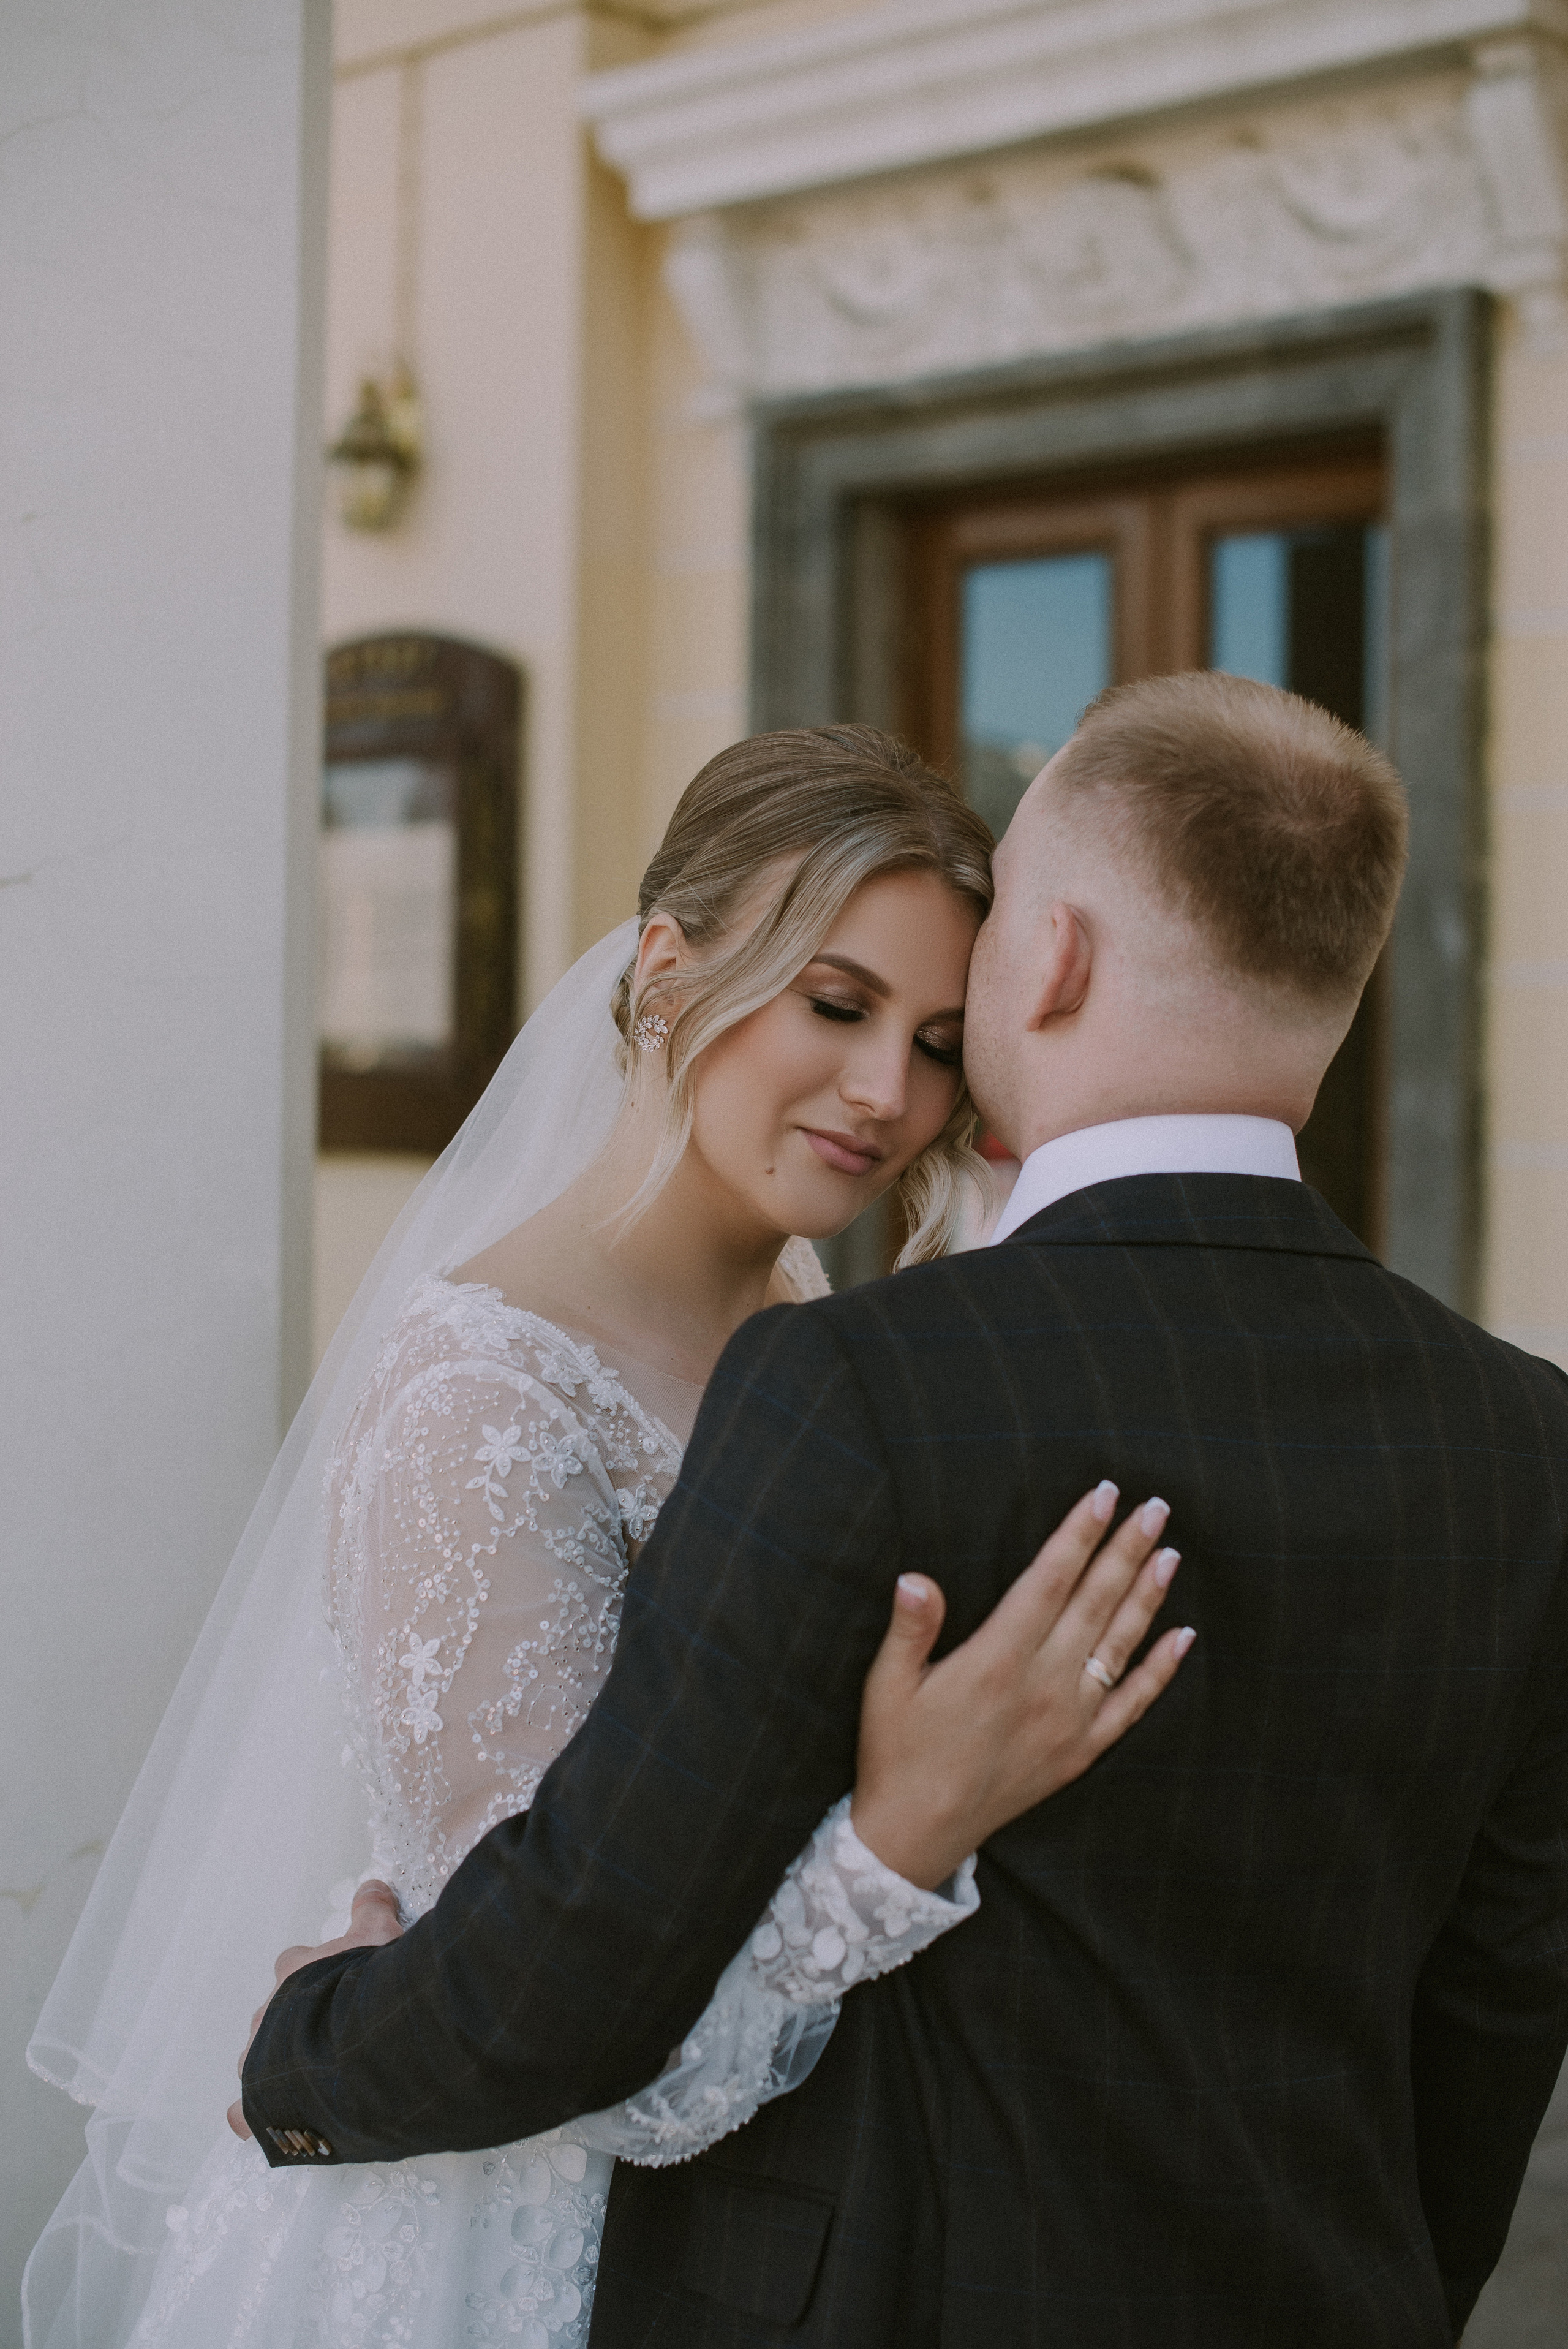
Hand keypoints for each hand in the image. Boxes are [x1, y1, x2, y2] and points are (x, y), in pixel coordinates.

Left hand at [226, 1879, 403, 2139]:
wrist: (356, 2043)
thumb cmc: (367, 1985)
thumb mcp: (379, 1935)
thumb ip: (373, 1909)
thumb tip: (372, 1885)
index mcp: (294, 1973)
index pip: (294, 1963)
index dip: (317, 1972)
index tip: (339, 1981)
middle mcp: (269, 2012)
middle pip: (275, 2012)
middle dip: (298, 2021)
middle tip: (334, 2031)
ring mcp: (259, 2057)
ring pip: (258, 2057)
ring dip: (278, 2063)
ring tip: (312, 2075)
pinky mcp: (258, 2101)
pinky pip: (245, 2112)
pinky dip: (252, 2116)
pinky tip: (263, 2122)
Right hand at [850, 1483, 1192, 1888]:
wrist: (918, 1834)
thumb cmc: (896, 1751)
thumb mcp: (887, 1685)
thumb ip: (910, 1628)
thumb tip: (916, 1577)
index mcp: (996, 1660)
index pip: (1050, 1580)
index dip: (1079, 1534)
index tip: (1104, 1494)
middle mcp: (1042, 1686)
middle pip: (1095, 1602)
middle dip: (1126, 1549)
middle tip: (1156, 1506)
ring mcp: (1069, 1721)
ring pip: (1120, 1645)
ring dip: (1148, 1595)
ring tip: (1170, 1552)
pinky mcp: (1080, 1752)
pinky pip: (1132, 1704)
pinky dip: (1160, 1669)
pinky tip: (1181, 1636)